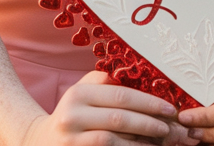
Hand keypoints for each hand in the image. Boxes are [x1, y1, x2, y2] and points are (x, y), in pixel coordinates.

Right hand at [22, 71, 199, 145]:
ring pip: (113, 140)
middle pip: (120, 119)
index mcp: (79, 93)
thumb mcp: (83, 93)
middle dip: (151, 123)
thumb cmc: (73, 114)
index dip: (149, 103)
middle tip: (173, 128)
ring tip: (162, 142)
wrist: (40, 142)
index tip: (171, 109)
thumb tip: (145, 75)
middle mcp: (72, 115)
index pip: (120, 96)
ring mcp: (71, 139)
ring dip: (142, 142)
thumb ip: (107, 83)